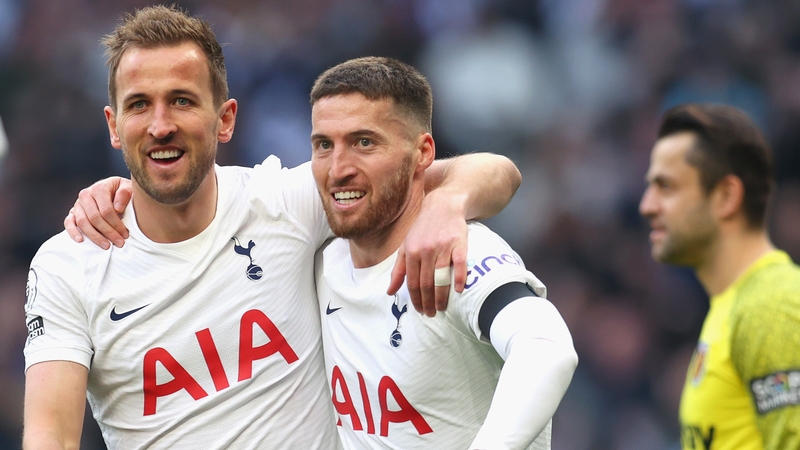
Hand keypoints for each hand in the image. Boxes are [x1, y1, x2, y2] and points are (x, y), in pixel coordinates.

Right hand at [64, 177, 131, 248]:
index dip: (116, 224)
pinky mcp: (72, 212)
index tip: (125, 234)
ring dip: (95, 236)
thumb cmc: (121, 190)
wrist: (111, 187)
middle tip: (119, 243)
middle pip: (95, 218)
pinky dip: (73, 232)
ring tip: (106, 245)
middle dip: (108, 232)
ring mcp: (78, 204)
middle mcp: (86, 195)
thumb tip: (118, 208)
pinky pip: (68, 222)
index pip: (106, 210)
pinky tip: (81, 240)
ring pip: (83, 222)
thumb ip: (125, 193)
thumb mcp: (128, 187)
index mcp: (99, 188)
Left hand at [387, 189, 467, 315]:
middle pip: (426, 283)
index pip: (412, 282)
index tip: (419, 310)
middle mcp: (425, 251)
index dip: (415, 299)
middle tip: (431, 314)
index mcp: (411, 252)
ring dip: (441, 296)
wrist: (442, 205)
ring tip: (441, 308)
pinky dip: (459, 278)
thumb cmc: (423, 228)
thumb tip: (389, 292)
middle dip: (427, 302)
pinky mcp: (458, 243)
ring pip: (440, 277)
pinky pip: (459, 264)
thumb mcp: (406, 246)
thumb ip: (398, 270)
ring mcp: (442, 247)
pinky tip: (458, 290)